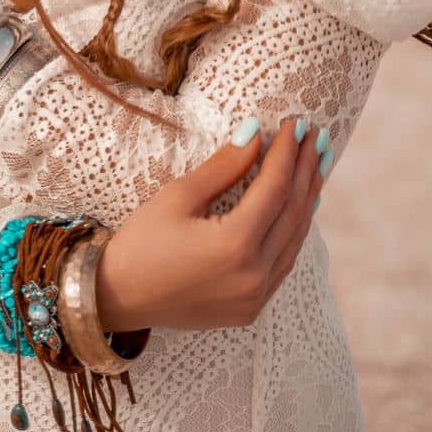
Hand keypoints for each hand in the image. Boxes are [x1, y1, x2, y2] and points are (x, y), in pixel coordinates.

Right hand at [95, 117, 324, 331]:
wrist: (116, 298)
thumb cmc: (140, 243)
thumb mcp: (177, 197)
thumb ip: (223, 167)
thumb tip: (254, 133)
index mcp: (234, 245)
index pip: (275, 187)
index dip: (286, 151)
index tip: (295, 122)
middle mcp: (253, 275)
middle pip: (293, 212)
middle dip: (305, 170)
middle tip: (315, 136)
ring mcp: (255, 296)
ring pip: (295, 239)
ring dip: (307, 199)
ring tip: (314, 164)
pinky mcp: (250, 308)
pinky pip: (284, 262)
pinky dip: (294, 231)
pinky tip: (300, 208)